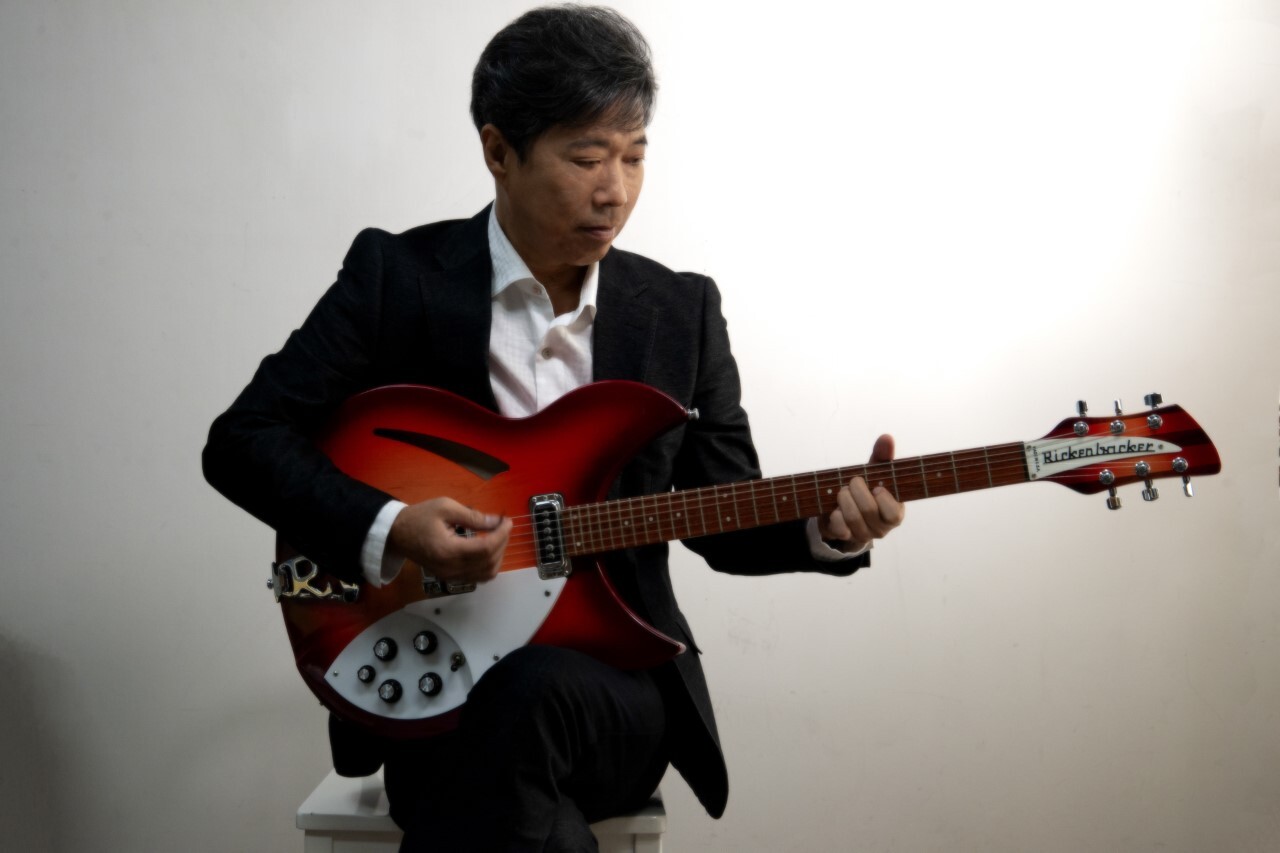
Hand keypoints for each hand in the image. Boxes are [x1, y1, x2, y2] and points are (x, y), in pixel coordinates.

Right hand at [387, 497, 511, 585]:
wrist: (397, 534)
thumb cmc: (420, 517)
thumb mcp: (445, 507)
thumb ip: (473, 516)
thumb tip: (496, 521)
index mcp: (448, 550)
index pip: (486, 548)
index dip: (502, 534)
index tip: (507, 521)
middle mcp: (451, 568)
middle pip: (489, 562)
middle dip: (502, 543)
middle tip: (502, 526)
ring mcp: (451, 576)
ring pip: (486, 574)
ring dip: (498, 556)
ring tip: (497, 537)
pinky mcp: (450, 578)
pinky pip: (477, 577)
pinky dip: (488, 565)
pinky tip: (488, 549)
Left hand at [818, 434, 904, 552]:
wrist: (843, 509)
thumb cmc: (866, 489)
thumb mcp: (876, 473)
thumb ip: (882, 456)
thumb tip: (886, 437)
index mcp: (895, 513)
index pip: (893, 513)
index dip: (883, 498)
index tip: (875, 486)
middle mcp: (882, 528)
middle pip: (869, 510)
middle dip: (857, 490)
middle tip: (852, 482)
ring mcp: (863, 535)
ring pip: (853, 518)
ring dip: (844, 499)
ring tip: (842, 491)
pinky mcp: (846, 538)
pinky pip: (840, 529)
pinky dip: (835, 515)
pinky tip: (835, 508)